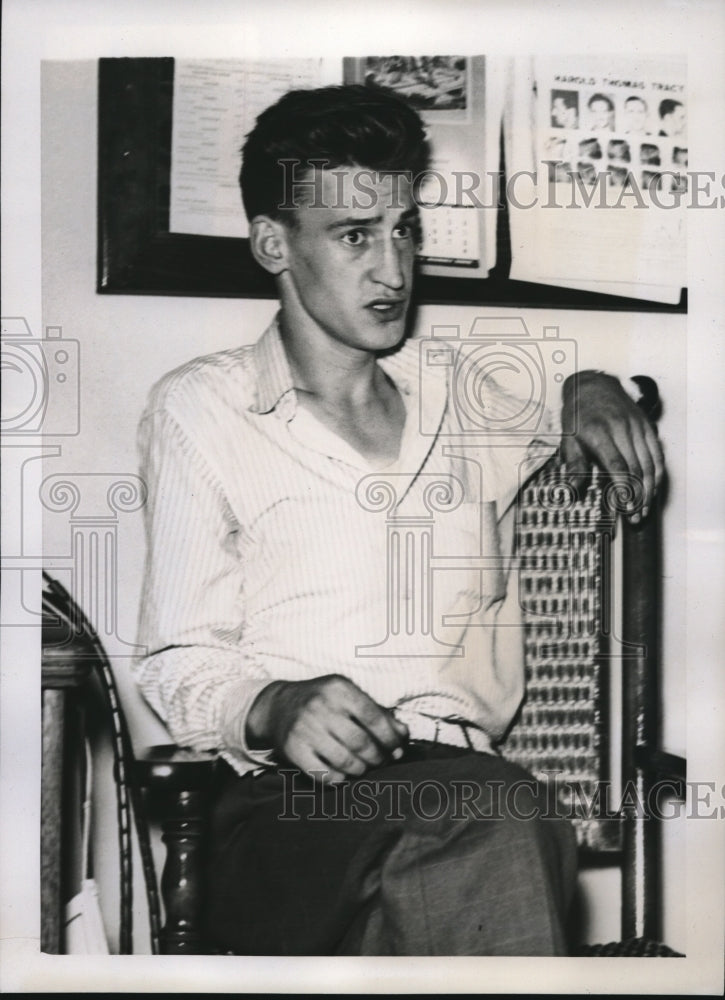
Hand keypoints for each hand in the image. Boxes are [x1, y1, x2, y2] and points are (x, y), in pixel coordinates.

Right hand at [245, 675, 408, 782]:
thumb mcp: (347, 695)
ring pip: (344, 761)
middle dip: (377, 757)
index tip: (396, 749)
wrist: (278, 706)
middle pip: (361, 742)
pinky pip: (322, 774)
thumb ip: (376, 712)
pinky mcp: (293, 749)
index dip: (390, 738)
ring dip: (360, 769)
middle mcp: (321, 707)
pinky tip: (343, 775)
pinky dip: (338, 779)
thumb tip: (403, 733)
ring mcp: (305, 729)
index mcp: (339, 689)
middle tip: (380, 761)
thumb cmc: (322, 701)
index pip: (374, 717)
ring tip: (363, 768)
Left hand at [560, 371, 664, 522]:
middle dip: (637, 496)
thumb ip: (573, 463)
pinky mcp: (647, 426)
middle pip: (636, 468)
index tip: (624, 506)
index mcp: (599, 433)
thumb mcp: (567, 437)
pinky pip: (657, 453)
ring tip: (644, 508)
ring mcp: (637, 427)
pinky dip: (658, 473)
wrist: (593, 386)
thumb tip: (573, 488)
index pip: (617, 464)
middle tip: (634, 515)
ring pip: (650, 463)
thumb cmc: (578, 415)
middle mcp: (621, 429)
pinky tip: (653, 489)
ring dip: (649, 490)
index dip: (623, 488)